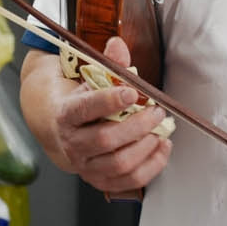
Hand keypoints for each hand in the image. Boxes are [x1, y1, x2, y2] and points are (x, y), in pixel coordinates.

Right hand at [30, 37, 172, 194]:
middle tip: (157, 112)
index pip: (85, 109)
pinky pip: (129, 181)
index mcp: (66, 114)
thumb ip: (109, 64)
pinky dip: (151, 166)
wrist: (64, 131)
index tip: (133, 93)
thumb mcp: (92, 80)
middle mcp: (72, 143)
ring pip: (119, 164)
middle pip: (106, 139)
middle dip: (137, 125)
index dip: (109, 101)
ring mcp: (85, 166)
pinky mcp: (100, 181)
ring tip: (161, 130)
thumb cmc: (84, 103)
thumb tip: (118, 44)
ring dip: (146, 147)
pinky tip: (161, 147)